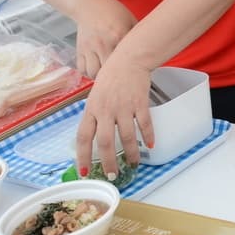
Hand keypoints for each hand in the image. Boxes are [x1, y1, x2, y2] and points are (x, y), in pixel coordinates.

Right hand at [74, 2, 136, 78]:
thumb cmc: (112, 12)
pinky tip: (97, 70)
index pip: (126, 59)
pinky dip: (89, 73)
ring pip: (94, 73)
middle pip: (109, 70)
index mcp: (118, 35)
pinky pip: (82, 69)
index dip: (131, 69)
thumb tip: (150, 49)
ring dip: (101, 77)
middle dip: (116, 76)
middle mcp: (103, 43)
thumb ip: (137, 36)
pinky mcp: (80, 50)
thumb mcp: (130, 20)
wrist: (90, 4)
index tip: (136, 73)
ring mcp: (90, 48)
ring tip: (109, 75)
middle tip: (122, 77)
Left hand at [74, 55, 154, 181]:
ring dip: (130, 153)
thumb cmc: (111, 76)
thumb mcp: (95, 95)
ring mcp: (124, 107)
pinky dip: (148, 136)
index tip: (85, 171)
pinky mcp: (140, 103)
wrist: (129, 59)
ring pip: (126, 136)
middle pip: (105, 142)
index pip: (83, 137)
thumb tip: (94, 136)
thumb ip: (94, 114)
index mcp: (91, 109)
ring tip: (133, 164)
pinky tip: (151, 145)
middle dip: (108, 162)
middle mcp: (106, 110)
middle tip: (112, 175)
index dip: (82, 156)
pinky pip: (144, 123)